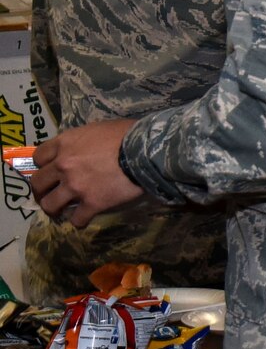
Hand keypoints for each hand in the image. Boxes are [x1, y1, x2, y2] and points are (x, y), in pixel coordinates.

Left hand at [28, 119, 142, 226]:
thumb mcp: (100, 128)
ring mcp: (75, 187)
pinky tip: (85, 218)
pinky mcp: (92, 203)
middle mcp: (63, 166)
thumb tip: (86, 147)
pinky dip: (79, 220)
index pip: (38, 157)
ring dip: (53, 208)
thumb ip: (84, 139)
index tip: (50, 169)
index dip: (43, 164)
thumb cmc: (127, 134)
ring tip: (61, 210)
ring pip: (49, 205)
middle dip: (42, 189)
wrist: (146, 151)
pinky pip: (77, 219)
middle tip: (50, 193)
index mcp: (65, 144)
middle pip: (38, 183)